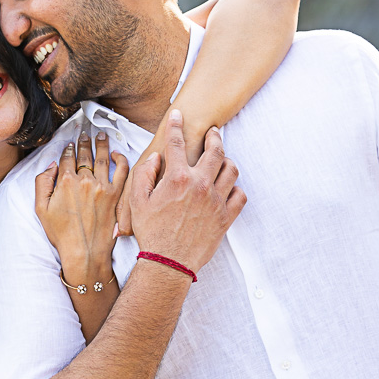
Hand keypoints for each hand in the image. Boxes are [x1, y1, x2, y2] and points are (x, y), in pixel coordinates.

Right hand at [35, 131, 128, 278]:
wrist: (84, 252)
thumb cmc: (61, 234)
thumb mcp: (40, 209)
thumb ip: (42, 183)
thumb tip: (52, 165)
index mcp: (65, 181)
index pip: (67, 158)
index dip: (68, 149)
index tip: (70, 144)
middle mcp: (85, 180)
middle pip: (85, 154)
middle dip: (84, 142)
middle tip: (85, 133)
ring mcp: (103, 187)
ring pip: (103, 158)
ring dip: (101, 144)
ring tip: (100, 135)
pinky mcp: (116, 195)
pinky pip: (122, 171)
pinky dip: (121, 159)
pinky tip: (118, 154)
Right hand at [129, 111, 245, 276]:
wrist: (168, 262)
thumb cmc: (153, 233)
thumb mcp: (138, 201)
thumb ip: (145, 174)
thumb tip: (155, 158)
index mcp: (177, 179)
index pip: (177, 142)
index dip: (175, 125)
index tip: (178, 115)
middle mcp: (200, 185)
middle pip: (215, 150)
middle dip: (214, 136)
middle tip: (213, 131)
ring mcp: (216, 200)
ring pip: (232, 169)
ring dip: (227, 160)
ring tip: (222, 158)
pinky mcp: (226, 217)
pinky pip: (240, 194)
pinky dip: (236, 188)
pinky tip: (228, 187)